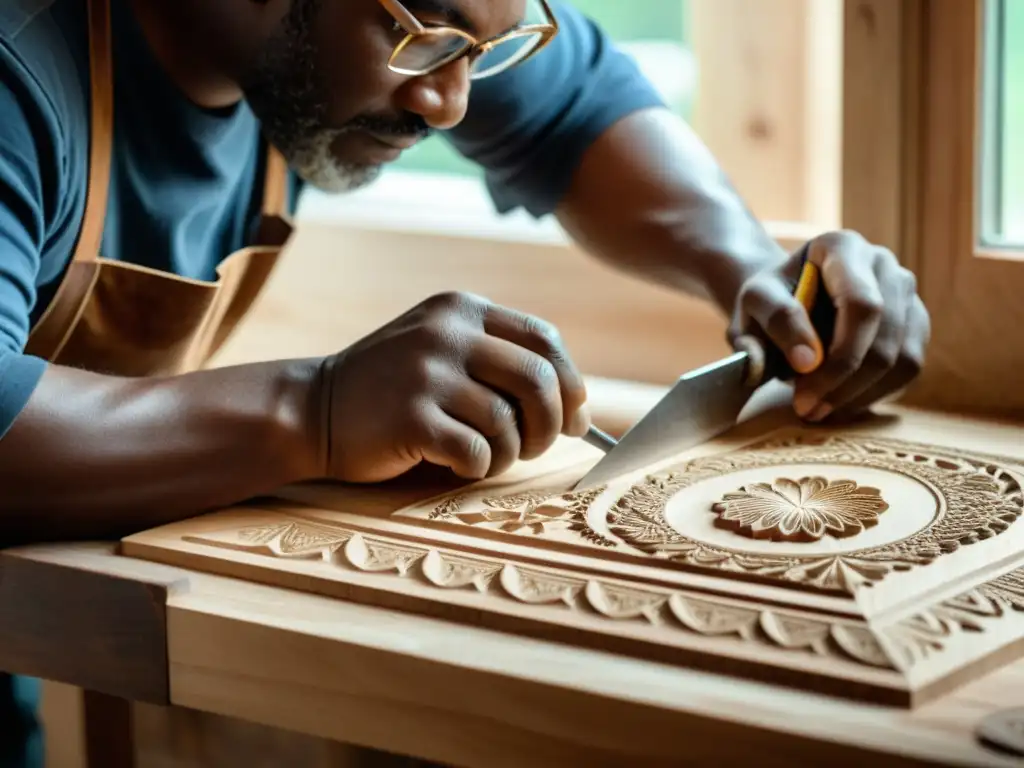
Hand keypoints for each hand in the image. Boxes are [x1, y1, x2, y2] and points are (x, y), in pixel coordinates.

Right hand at [319, 291, 590, 482]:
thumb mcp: (441, 351)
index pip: (543, 339)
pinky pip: (477, 452)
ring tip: (486, 457)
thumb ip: (501, 364)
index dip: (570, 382)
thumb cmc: (391, 390)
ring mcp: (427, 373)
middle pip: (538, 380)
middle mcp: (447, 333)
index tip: (574, 416)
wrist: (311, 409)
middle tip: (534, 447)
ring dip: (508, 452)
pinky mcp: (412, 417)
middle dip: (551, 424)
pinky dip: (478, 469)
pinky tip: (457, 465)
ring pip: (509, 423)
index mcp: (461, 309)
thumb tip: (579, 410)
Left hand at [729, 230, 930, 421]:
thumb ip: (774, 322)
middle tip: (807, 410)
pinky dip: (876, 393)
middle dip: (846, 383)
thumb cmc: (769, 300)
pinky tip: (841, 402)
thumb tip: (808, 360)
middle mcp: (883, 263)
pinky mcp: (914, 324)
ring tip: (820, 410)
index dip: (838, 356)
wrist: (785, 299)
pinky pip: (908, 368)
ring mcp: (906, 293)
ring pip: (902, 357)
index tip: (800, 393)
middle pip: (885, 334)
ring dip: (861, 394)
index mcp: (843, 247)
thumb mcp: (754, 303)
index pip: (861, 305)